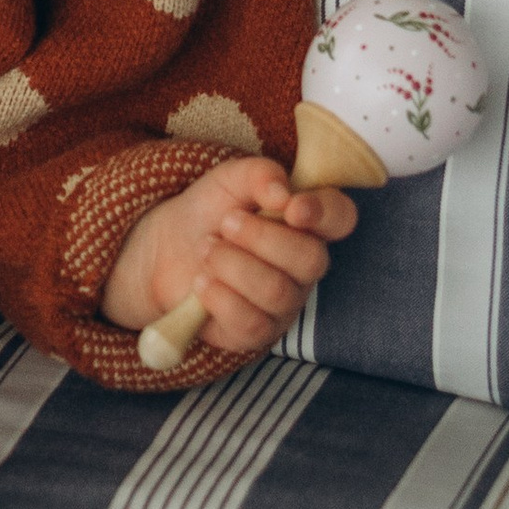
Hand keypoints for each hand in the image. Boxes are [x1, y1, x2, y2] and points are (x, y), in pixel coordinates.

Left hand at [98, 155, 355, 360]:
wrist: (167, 249)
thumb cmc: (210, 212)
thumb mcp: (228, 180)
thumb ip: (258, 175)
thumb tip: (282, 192)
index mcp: (306, 223)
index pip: (340, 218)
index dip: (325, 213)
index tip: (292, 208)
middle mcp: (303, 267)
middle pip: (312, 260)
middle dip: (262, 238)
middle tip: (226, 223)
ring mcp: (284, 303)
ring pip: (277, 292)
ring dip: (233, 264)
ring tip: (206, 248)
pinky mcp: (257, 332)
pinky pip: (251, 322)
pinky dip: (219, 296)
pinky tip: (202, 282)